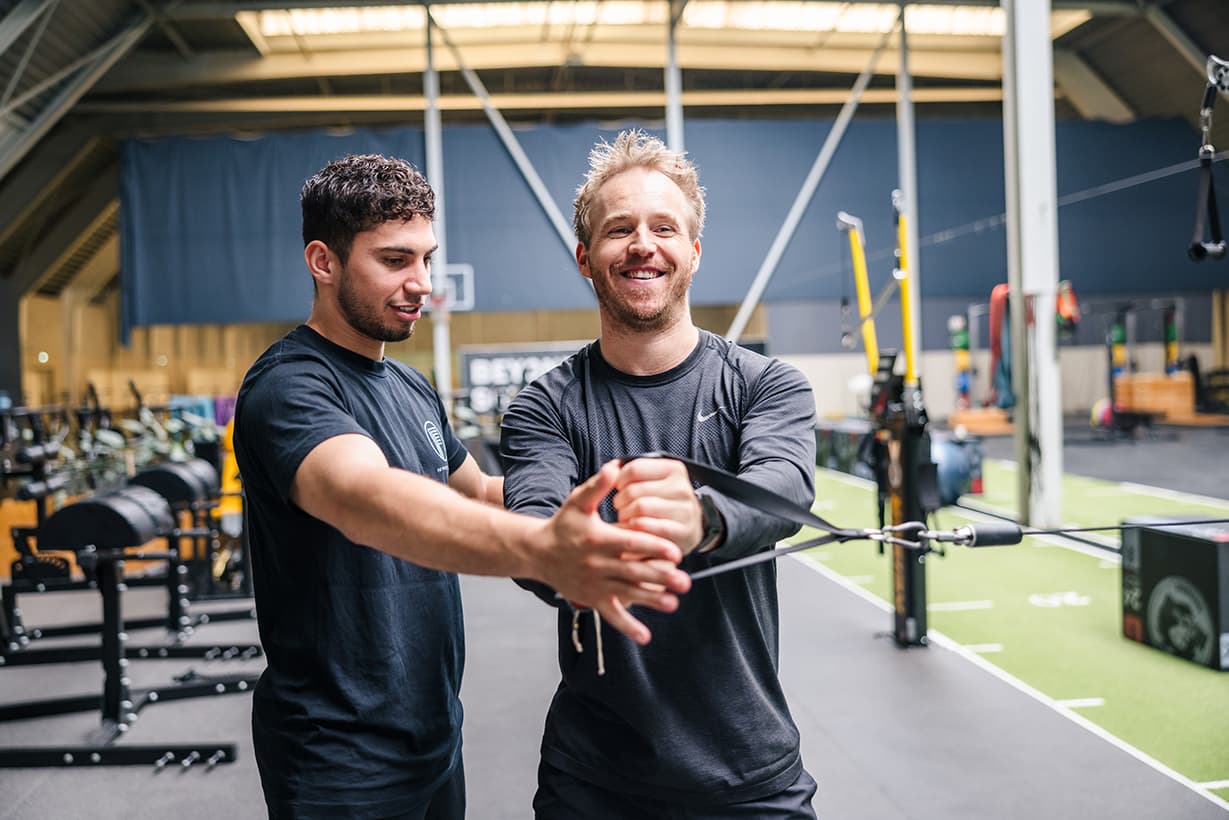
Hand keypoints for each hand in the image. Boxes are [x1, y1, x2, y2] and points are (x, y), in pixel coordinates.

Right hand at [532, 461, 690, 644]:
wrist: (537, 552)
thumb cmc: (563, 525)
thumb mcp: (577, 502)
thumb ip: (597, 486)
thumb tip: (616, 466)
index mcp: (599, 539)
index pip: (631, 544)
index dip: (654, 547)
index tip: (675, 552)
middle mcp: (598, 564)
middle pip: (633, 572)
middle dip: (660, 578)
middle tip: (684, 582)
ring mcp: (595, 584)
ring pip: (627, 594)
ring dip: (651, 601)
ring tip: (673, 604)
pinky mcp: (592, 599)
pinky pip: (611, 615)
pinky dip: (627, 627)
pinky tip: (645, 636)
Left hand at [612, 457, 704, 553]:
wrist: (687, 529)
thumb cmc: (662, 502)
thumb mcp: (652, 482)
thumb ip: (631, 473)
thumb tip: (609, 468)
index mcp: (674, 470)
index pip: (635, 469)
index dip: (619, 480)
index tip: (619, 488)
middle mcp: (682, 488)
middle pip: (634, 490)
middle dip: (620, 501)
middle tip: (621, 507)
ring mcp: (685, 510)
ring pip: (640, 508)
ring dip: (625, 516)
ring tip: (626, 518)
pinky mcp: (682, 532)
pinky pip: (647, 527)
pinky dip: (633, 529)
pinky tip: (632, 530)